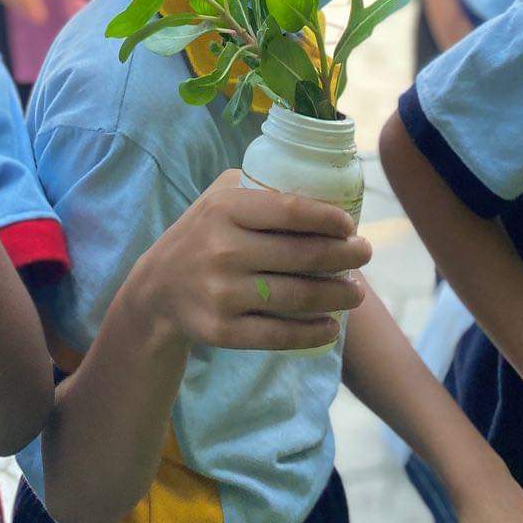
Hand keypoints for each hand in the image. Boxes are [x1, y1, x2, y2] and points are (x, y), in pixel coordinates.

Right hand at [129, 172, 370, 352]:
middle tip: (365, 255)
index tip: (350, 226)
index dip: (329, 219)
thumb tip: (317, 187)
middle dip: (346, 257)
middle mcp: (223, 251)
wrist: (157, 289)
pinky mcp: (222, 331)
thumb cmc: (201, 236)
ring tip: (357, 292)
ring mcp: (223, 294)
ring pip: (299, 297)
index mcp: (225, 211)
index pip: (291, 212)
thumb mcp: (217, 199)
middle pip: (303, 257)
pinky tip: (331, 326)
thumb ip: (258, 187)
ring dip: (338, 296)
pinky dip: (313, 332)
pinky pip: (279, 335)